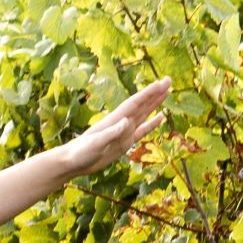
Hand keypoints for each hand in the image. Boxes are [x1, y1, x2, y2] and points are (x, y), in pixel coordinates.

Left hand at [52, 80, 172, 179]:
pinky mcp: (125, 143)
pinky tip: (160, 117)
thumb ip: (111, 133)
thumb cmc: (80, 152)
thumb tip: (126, 121)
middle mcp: (121, 123)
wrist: (72, 163)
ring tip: (167, 92)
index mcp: (114, 120)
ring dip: (155, 103)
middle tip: (169, 80)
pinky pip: (142, 131)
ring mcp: (124, 132)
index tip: (161, 83)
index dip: (149, 93)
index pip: (135, 103)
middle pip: (142, 104)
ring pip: (144, 114)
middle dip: (155, 93)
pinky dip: (152, 123)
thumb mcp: (96, 143)